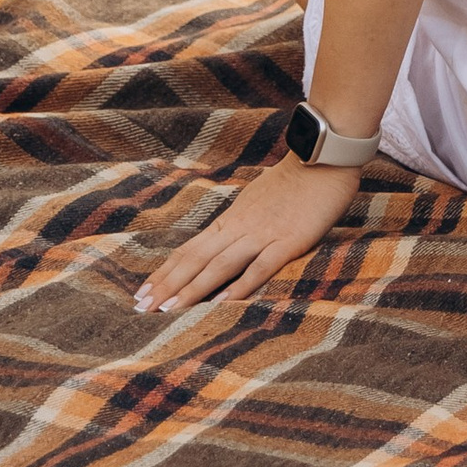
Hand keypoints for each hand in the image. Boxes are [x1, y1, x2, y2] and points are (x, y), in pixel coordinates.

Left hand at [134, 153, 365, 316]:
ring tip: (168, 309)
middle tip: (141, 308)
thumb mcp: (259, 199)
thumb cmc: (296, 179)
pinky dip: (240, 285)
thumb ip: (242, 221)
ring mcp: (263, 234)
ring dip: (192, 289)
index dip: (165, 272)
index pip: (190, 249)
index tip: (142, 292)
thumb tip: (225, 238)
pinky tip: (222, 302)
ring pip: (219, 265)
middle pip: (196, 259)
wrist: (324, 156)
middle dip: (167, 285)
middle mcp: (240, 227)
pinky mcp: (289, 241)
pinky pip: (260, 266)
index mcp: (231, 219)